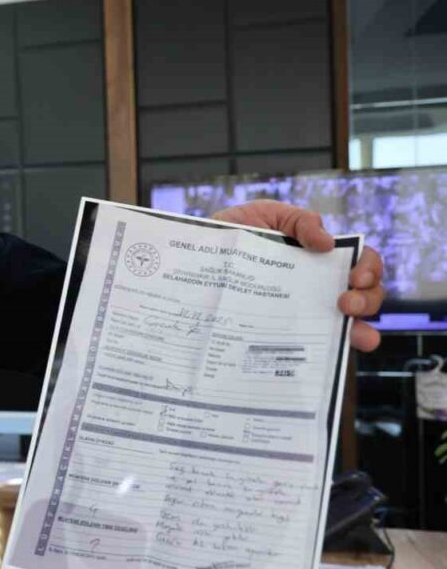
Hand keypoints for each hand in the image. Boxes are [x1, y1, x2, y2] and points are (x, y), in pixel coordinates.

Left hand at [210, 199, 384, 351]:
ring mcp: (306, 310)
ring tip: (347, 324)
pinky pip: (316, 345)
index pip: (361, 262)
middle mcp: (321, 285)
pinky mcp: (287, 331)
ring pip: (351, 323)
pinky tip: (336, 354)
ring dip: (360, 327)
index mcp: (320, 256)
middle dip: (367, 299)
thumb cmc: (234, 232)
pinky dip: (333, 350)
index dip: (369, 269)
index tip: (355, 278)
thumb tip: (328, 242)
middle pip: (366, 294)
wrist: (198, 257)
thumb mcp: (265, 214)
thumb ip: (298, 220)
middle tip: (346, 302)